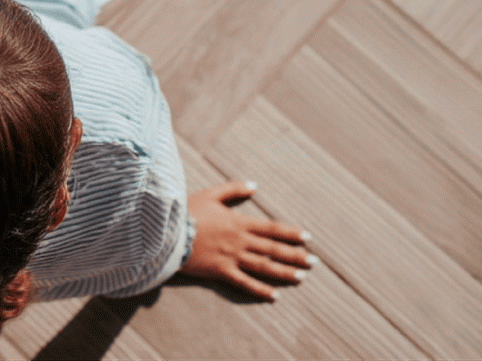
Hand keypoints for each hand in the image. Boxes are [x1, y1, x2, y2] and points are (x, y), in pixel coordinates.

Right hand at [178, 181, 314, 300]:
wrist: (166, 232)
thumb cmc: (186, 211)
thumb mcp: (210, 194)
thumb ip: (233, 189)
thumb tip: (254, 185)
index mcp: (239, 222)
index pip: (272, 228)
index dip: (290, 233)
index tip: (307, 238)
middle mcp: (240, 241)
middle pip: (273, 249)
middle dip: (295, 255)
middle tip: (314, 262)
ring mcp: (232, 258)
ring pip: (264, 266)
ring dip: (285, 272)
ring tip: (302, 277)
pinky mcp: (221, 272)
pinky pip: (245, 283)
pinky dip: (260, 290)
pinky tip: (274, 296)